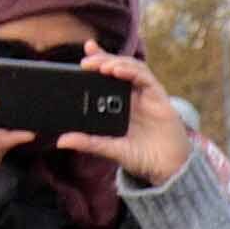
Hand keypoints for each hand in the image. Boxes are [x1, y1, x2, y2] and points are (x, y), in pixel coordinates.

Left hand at [51, 49, 186, 189]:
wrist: (168, 169)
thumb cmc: (142, 158)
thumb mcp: (110, 149)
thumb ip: (88, 143)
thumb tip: (62, 141)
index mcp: (119, 104)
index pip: (105, 78)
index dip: (96, 63)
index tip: (81, 59)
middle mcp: (133, 96)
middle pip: (117, 67)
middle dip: (102, 59)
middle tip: (85, 62)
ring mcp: (146, 95)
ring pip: (131, 68)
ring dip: (116, 62)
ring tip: (100, 66)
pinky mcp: (159, 97)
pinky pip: (145, 78)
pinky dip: (131, 71)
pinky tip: (118, 71)